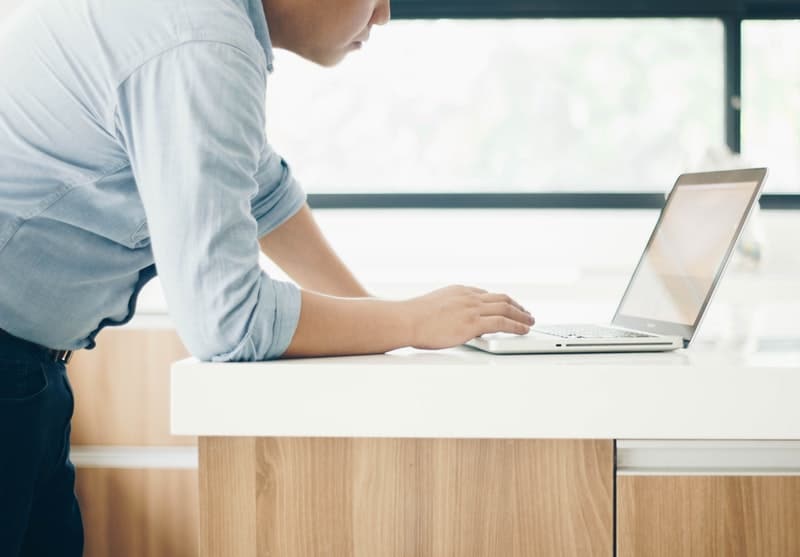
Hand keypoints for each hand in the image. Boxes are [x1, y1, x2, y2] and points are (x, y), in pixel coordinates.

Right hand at [404, 285, 534, 349]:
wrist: (406, 320)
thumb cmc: (412, 317)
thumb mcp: (433, 306)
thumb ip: (447, 310)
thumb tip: (450, 320)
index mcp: (459, 290)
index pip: (486, 294)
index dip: (499, 301)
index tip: (506, 305)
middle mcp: (468, 296)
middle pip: (501, 298)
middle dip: (516, 305)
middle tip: (525, 312)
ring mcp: (472, 308)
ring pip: (506, 308)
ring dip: (521, 315)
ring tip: (530, 321)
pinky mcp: (473, 323)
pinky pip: (502, 322)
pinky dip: (517, 325)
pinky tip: (523, 329)